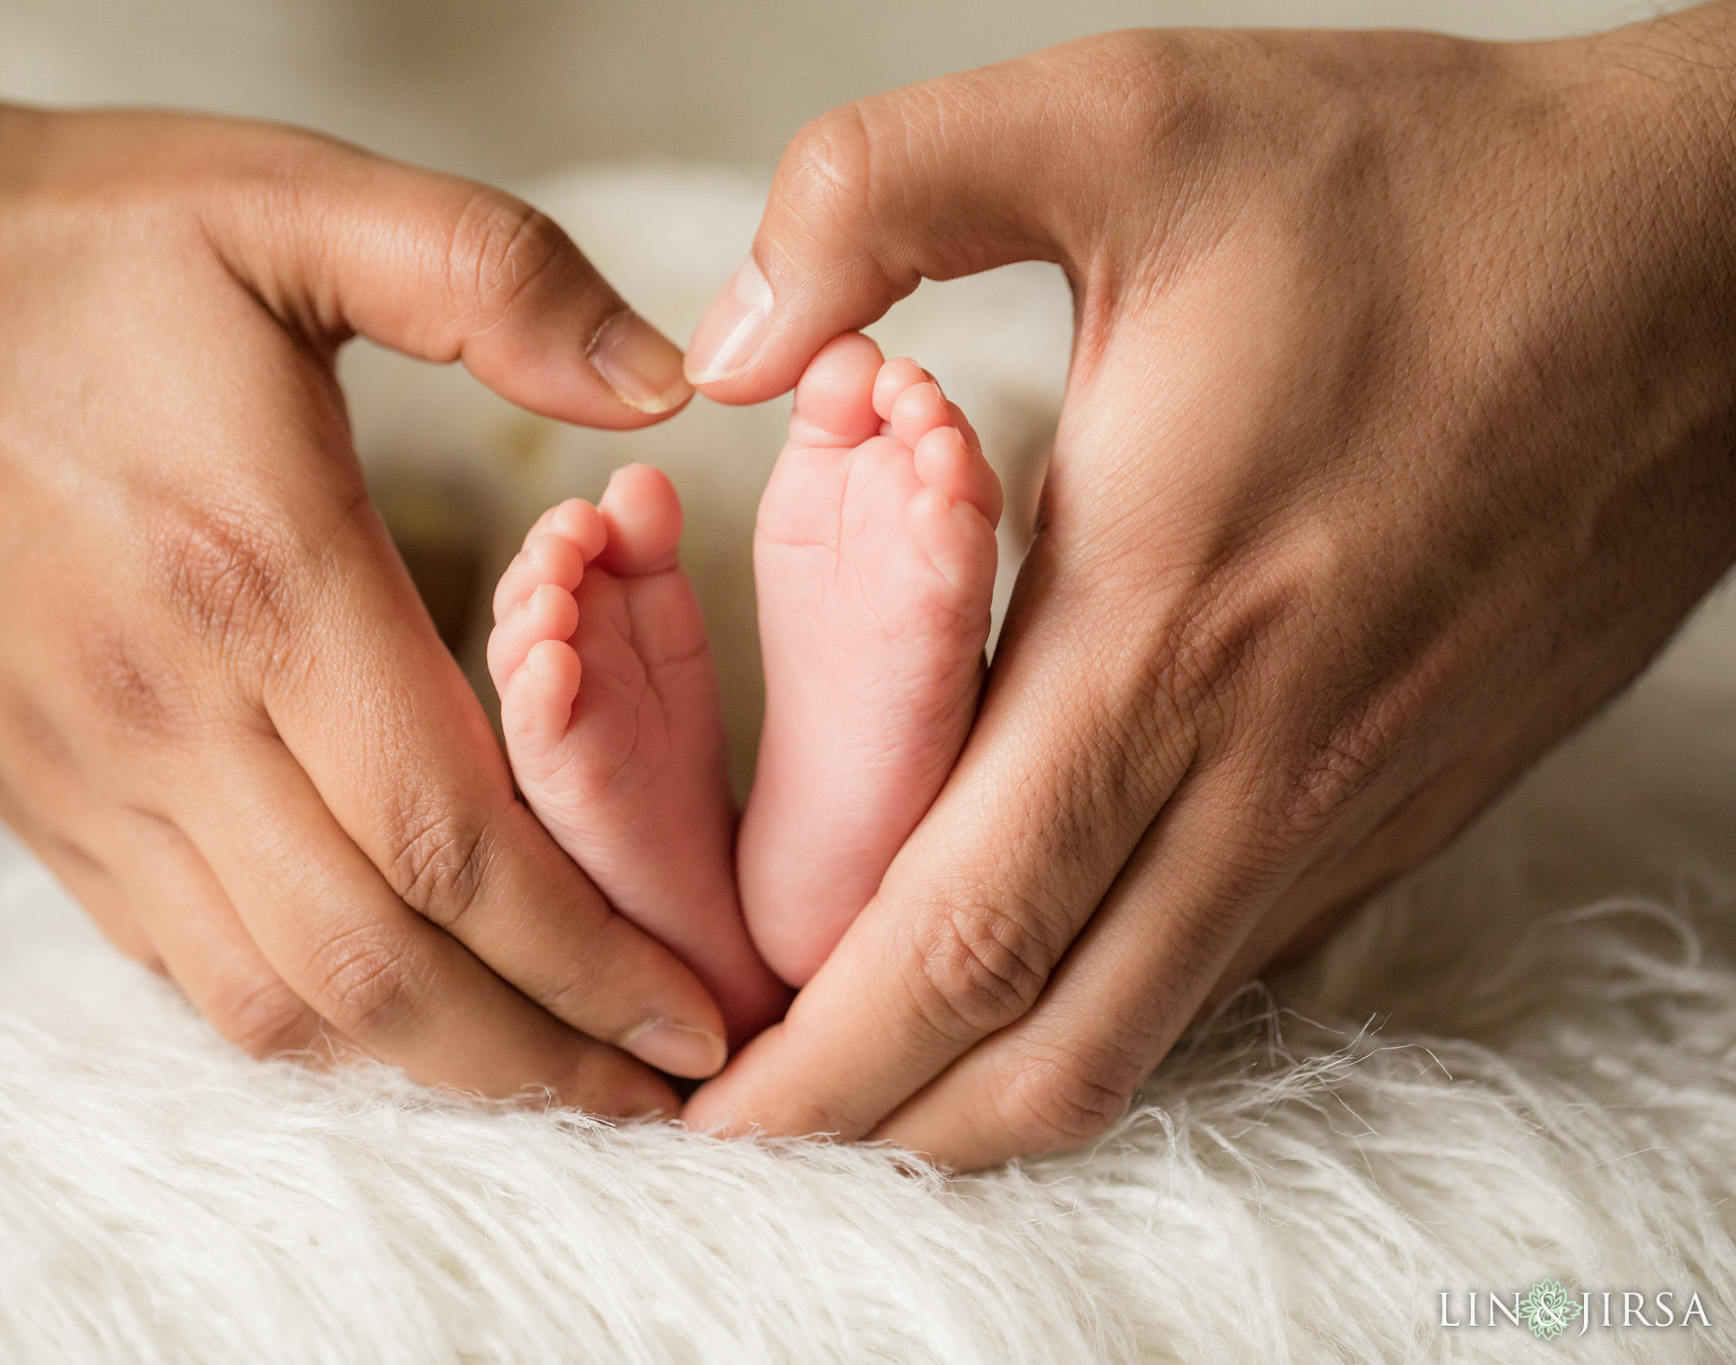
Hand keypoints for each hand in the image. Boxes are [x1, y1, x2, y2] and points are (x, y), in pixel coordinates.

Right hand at [0, 1, 726, 1110]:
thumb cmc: (60, 244)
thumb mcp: (291, 199)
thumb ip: (494, 278)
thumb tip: (663, 384)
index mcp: (264, 578)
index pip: (449, 838)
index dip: (586, 953)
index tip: (689, 1013)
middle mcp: (173, 711)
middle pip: (376, 965)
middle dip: (537, 1057)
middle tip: (658, 1099)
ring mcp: (89, 771)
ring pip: (270, 996)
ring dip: (425, 1067)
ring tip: (547, 1087)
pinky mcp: (33, 790)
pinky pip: (172, 958)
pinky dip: (296, 1019)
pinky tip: (383, 1021)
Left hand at [682, 7, 1735, 1164]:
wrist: (1710, 261)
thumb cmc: (1428, 194)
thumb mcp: (1135, 120)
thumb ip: (885, 194)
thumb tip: (726, 336)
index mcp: (1164, 630)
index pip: (960, 930)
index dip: (812, 1058)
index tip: (690, 1107)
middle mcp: (1262, 767)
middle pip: (1037, 1048)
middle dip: (864, 1127)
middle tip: (728, 1147)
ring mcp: (1345, 809)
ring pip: (1139, 1038)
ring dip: (975, 1096)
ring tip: (844, 1096)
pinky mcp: (1400, 805)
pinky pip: (1219, 966)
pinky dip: (1091, 1011)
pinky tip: (1014, 976)